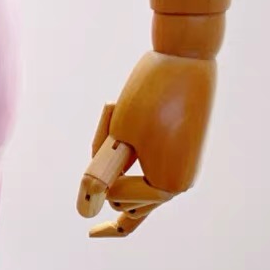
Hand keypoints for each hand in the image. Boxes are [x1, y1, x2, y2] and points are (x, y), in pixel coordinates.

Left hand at [77, 51, 214, 236]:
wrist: (185, 57)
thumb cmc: (149, 96)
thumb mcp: (117, 138)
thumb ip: (99, 176)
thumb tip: (83, 212)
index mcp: (168, 187)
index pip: (115, 198)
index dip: (102, 172)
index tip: (113, 136)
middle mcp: (178, 185)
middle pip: (121, 199)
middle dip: (108, 167)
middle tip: (117, 116)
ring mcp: (179, 171)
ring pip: (129, 187)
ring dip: (116, 158)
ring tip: (122, 114)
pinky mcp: (176, 155)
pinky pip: (144, 180)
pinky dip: (127, 169)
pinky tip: (111, 208)